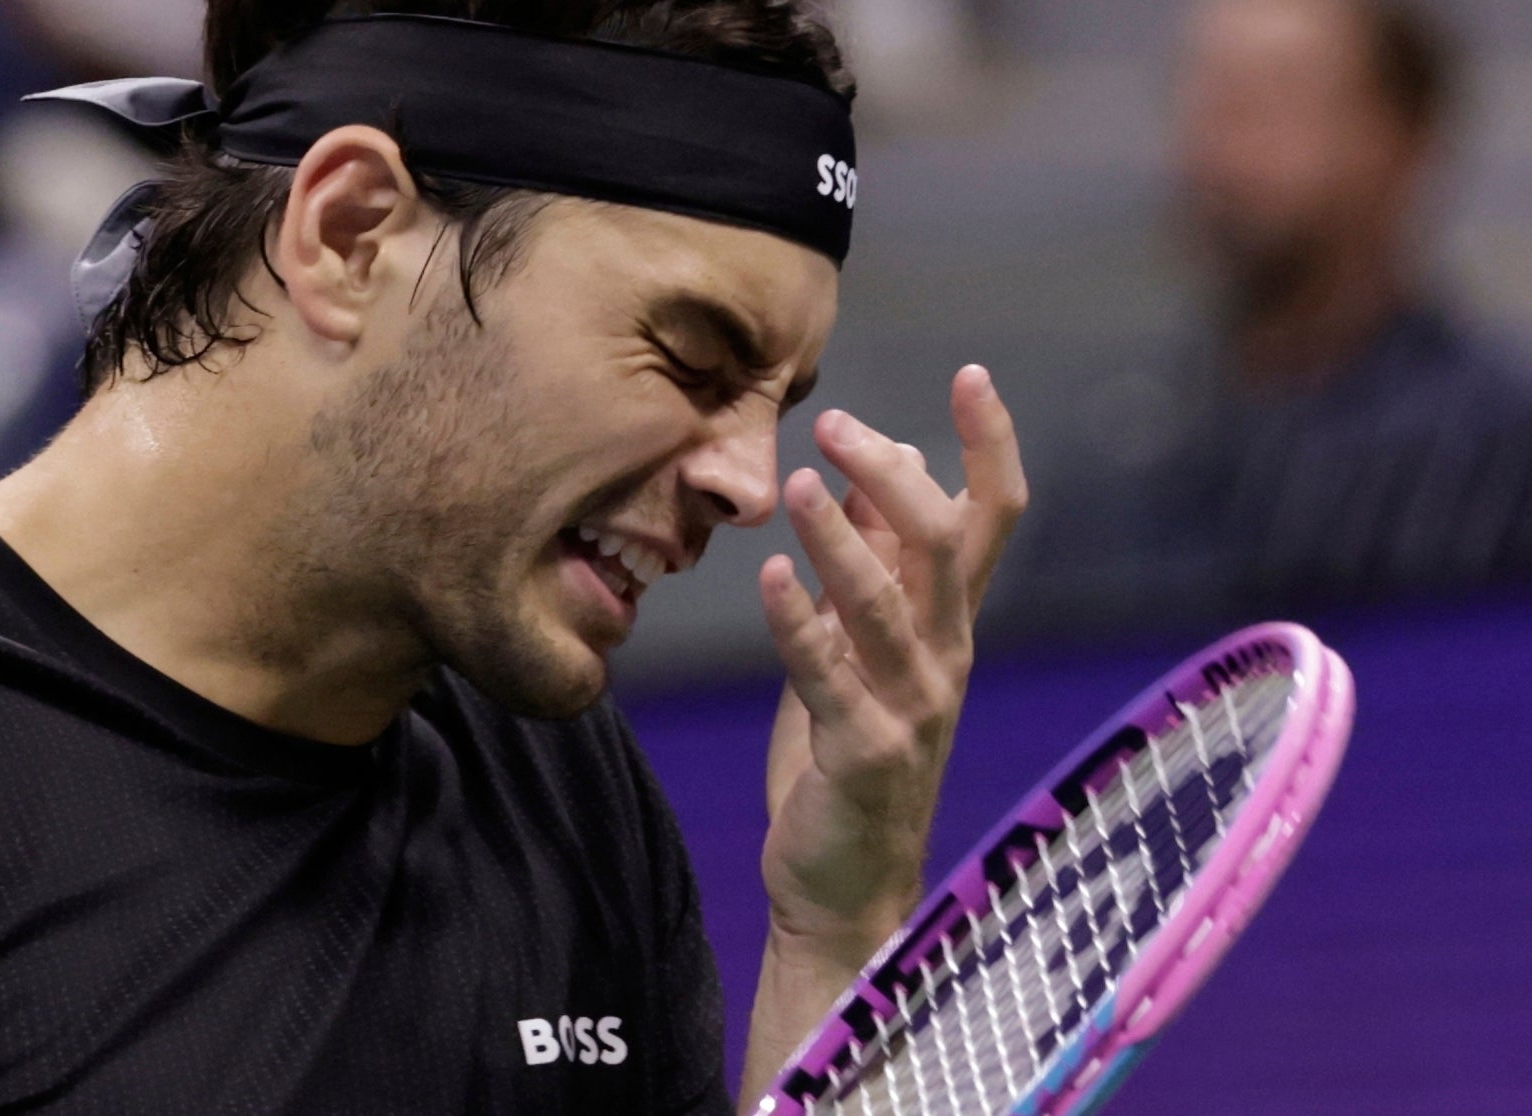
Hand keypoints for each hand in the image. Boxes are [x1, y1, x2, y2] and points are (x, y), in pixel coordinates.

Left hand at [758, 365, 1026, 961]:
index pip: (992, 519)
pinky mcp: (864, 753)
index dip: (991, 446)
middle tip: (840, 426)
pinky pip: (830, 675)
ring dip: (844, 539)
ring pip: (891, 603)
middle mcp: (947, 656)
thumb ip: (872, 565)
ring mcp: (913, 707)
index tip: (972, 374)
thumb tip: (867, 473)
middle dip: (896, 478)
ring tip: (802, 482)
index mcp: (950, 623)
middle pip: (946, 545)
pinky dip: (800, 622)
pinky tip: (771, 575)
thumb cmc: (851, 751)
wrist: (848, 883)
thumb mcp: (863, 645)